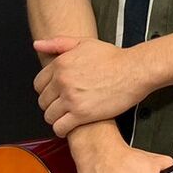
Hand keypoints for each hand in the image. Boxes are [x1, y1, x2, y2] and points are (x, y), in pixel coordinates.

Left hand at [33, 36, 153, 135]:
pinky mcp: (81, 114)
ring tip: (67, 117)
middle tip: (63, 106)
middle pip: (43, 101)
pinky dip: (62, 130)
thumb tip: (38, 45)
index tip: (55, 95)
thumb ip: (58, 43)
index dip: (47, 91)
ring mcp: (71, 98)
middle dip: (51, 105)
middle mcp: (62, 81)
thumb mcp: (84, 43)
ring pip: (49, 116)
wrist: (134, 70)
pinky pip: (60, 127)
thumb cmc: (114, 58)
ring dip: (56, 118)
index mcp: (60, 64)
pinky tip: (69, 127)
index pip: (38, 84)